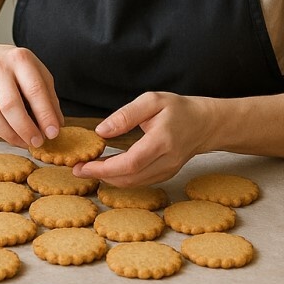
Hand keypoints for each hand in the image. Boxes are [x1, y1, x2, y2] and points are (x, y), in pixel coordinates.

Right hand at [0, 47, 62, 148]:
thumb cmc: (17, 71)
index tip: (53, 133)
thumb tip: (56, 126)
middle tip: (37, 142)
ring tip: (23, 142)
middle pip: (9, 104)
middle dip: (25, 129)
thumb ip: (49, 99)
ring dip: (9, 135)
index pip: (34, 90)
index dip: (45, 114)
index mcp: (20, 59)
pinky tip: (7, 135)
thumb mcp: (39, 75)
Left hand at [74, 92, 210, 185]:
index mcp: (162, 140)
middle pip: (130, 178)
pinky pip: (140, 182)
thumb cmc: (178, 109)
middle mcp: (167, 160)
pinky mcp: (166, 175)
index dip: (105, 168)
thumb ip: (126, 115)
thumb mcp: (152, 100)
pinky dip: (122, 178)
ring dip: (109, 179)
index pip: (131, 162)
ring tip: (89, 168)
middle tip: (78, 168)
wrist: (205, 124)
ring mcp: (168, 171)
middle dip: (101, 176)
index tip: (83, 165)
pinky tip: (108, 169)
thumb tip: (101, 131)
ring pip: (134, 183)